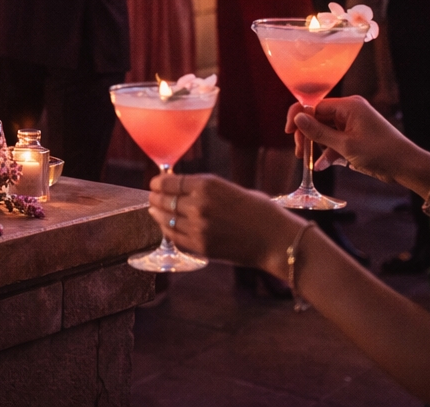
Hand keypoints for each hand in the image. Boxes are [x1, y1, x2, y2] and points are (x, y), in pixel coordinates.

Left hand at [147, 172, 303, 274]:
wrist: (276, 240)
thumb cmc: (260, 211)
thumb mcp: (231, 189)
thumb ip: (206, 189)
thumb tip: (183, 188)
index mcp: (208, 184)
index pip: (170, 182)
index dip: (159, 183)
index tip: (155, 184)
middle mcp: (199, 204)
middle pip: (165, 200)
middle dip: (156, 198)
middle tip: (153, 197)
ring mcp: (198, 227)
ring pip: (166, 219)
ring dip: (158, 214)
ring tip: (155, 211)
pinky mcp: (201, 246)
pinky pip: (175, 237)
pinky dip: (168, 231)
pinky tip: (167, 227)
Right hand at [284, 97, 429, 190]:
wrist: (407, 166)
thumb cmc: (380, 153)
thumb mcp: (345, 145)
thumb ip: (319, 132)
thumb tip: (297, 118)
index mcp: (348, 106)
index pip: (314, 106)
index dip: (300, 118)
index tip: (289, 132)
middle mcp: (350, 110)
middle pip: (318, 117)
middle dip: (307, 133)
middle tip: (300, 151)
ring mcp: (353, 123)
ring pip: (325, 129)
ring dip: (316, 144)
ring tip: (307, 159)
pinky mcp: (356, 135)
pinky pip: (335, 138)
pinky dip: (328, 151)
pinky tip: (322, 165)